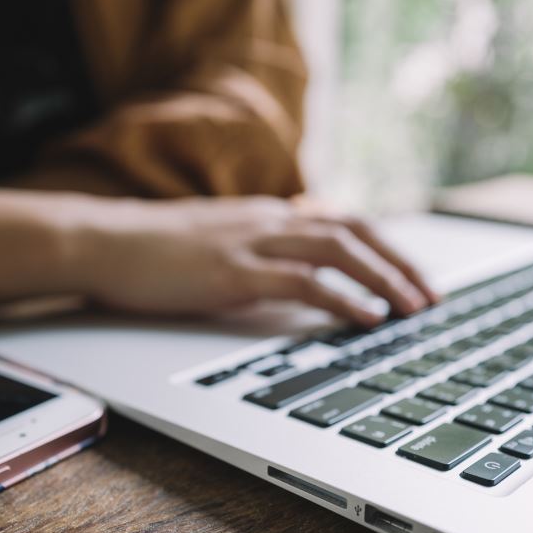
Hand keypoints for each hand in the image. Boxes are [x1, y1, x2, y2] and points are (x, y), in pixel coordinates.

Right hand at [76, 197, 438, 325]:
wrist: (101, 241)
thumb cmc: (147, 250)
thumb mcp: (211, 244)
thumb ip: (251, 254)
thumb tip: (284, 279)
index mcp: (263, 215)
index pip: (339, 222)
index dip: (382, 247)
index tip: (408, 274)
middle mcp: (267, 221)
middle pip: (354, 230)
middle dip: (399, 262)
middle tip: (431, 294)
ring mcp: (251, 243)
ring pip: (340, 251)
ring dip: (385, 279)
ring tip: (414, 308)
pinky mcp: (234, 272)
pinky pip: (304, 282)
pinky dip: (343, 299)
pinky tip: (367, 318)